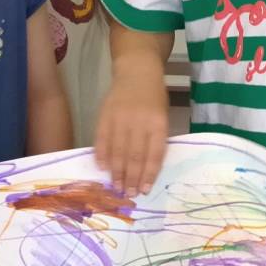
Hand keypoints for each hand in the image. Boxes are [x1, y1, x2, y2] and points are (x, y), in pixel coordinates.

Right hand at [93, 65, 168, 195]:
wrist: (137, 72)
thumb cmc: (154, 99)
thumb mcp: (163, 117)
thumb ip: (156, 140)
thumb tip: (145, 170)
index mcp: (158, 123)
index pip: (153, 154)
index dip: (148, 174)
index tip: (144, 190)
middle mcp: (139, 122)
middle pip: (134, 156)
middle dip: (131, 178)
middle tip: (128, 194)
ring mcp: (120, 118)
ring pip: (117, 150)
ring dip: (116, 171)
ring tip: (116, 187)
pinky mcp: (105, 115)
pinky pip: (102, 139)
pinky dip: (101, 154)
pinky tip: (102, 167)